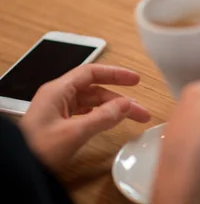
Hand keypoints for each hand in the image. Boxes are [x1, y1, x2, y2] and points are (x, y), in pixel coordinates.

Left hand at [20, 64, 150, 170]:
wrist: (17, 169)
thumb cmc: (37, 148)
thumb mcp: (74, 132)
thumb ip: (103, 117)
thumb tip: (127, 105)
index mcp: (58, 90)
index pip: (92, 73)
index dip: (116, 74)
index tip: (135, 80)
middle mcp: (58, 96)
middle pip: (95, 90)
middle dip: (120, 98)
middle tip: (140, 110)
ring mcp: (57, 110)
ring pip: (92, 103)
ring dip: (112, 109)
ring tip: (132, 117)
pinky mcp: (58, 124)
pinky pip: (85, 113)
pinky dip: (101, 116)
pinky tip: (111, 122)